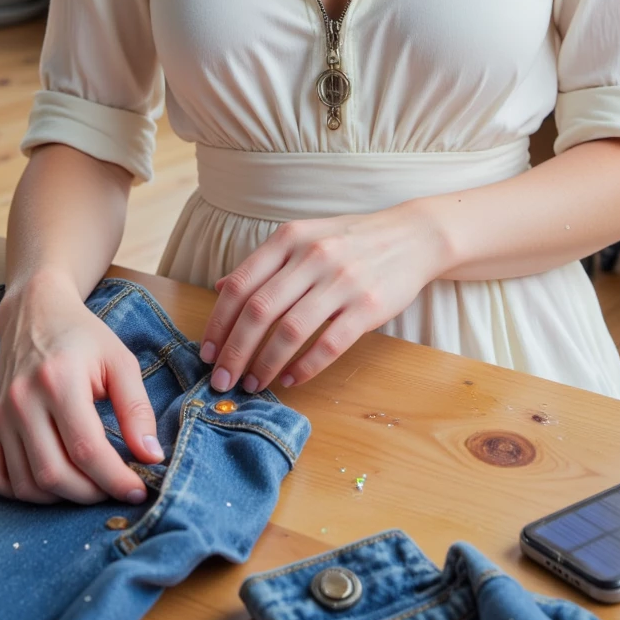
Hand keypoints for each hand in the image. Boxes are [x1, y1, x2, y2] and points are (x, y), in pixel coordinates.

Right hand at [0, 270, 164, 504]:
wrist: (34, 313)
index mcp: (59, 381)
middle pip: (55, 474)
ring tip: (89, 484)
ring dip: (62, 498)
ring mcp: (0, 417)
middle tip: (115, 487)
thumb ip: (137, 409)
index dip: (115, 479)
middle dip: (91, 494)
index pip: (87, 449)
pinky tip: (52, 482)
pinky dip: (24, 493)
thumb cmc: (83, 337)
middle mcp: (22, 402)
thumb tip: (151, 457)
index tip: (138, 491)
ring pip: (26, 484)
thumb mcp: (120, 361)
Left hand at [198, 204, 444, 394]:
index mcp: (289, 238)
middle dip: (234, 352)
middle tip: (222, 380)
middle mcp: (312, 256)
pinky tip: (292, 379)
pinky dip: (305, 368)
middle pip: (259, 311)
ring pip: (290, 331)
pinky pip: (329, 344)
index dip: (218, 323)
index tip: (207, 353)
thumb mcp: (303, 237)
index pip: (240, 285)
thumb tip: (221, 288)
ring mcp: (342, 281)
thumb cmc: (350, 240)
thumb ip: (265, 263)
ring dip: (265, 364)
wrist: (412, 236)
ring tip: (253, 383)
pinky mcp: (368, 306)